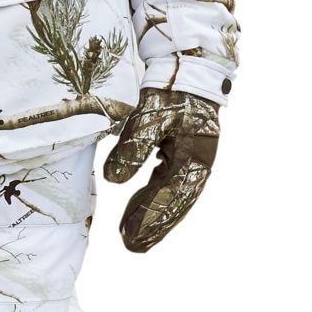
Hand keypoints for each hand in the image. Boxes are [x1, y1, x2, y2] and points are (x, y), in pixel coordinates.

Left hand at [102, 86, 220, 252]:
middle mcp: (197, 162)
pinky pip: (168, 183)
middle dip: (154, 225)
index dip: (152, 216)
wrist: (187, 64)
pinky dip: (153, 197)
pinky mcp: (181, 152)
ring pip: (172, 195)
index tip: (130, 235)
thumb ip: (134, 146)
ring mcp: (191, 158)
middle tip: (131, 247)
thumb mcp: (151, 114)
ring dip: (153, 215)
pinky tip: (136, 208)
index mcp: (195, 156)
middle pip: (176, 202)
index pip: (172, 194)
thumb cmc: (172, 88)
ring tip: (130, 236)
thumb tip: (114, 180)